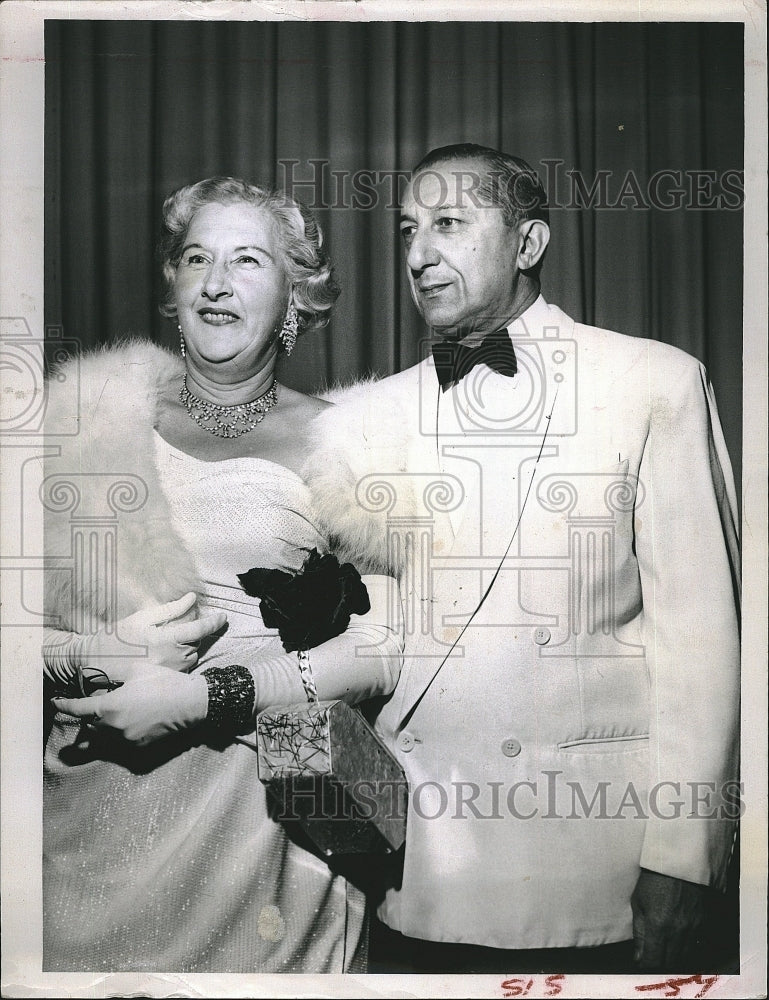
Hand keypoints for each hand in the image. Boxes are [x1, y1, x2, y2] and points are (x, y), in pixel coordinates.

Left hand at [52, 669, 208, 746]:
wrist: (190, 703)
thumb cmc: (162, 682)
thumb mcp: (135, 670)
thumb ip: (113, 678)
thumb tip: (100, 681)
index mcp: (109, 707)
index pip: (77, 709)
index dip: (63, 705)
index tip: (55, 703)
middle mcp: (113, 728)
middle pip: (88, 728)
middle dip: (87, 718)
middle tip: (95, 706)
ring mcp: (125, 740)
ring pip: (102, 738)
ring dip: (101, 729)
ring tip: (112, 716)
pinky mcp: (138, 748)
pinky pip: (120, 743)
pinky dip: (119, 735)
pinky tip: (131, 723)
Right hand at [84, 593, 226, 684]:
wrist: (97, 663)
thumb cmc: (118, 637)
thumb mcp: (142, 618)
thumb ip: (170, 609)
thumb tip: (191, 598)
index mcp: (166, 640)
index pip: (199, 630)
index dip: (213, 622)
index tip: (223, 617)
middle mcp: (172, 659)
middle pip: (195, 642)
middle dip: (191, 632)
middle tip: (173, 627)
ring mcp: (170, 672)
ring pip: (191, 654)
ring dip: (186, 645)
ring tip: (164, 641)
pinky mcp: (166, 681)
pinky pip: (182, 665)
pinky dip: (179, 656)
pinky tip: (162, 653)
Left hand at [631, 869, 707, 970]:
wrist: (679, 860)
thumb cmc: (653, 878)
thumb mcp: (639, 902)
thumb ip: (639, 932)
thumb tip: (638, 957)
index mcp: (658, 925)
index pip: (653, 961)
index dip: (646, 966)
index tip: (642, 963)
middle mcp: (678, 930)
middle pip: (670, 963)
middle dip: (659, 964)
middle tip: (653, 956)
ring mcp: (693, 927)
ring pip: (684, 956)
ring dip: (673, 956)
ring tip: (664, 947)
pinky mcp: (703, 922)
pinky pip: (695, 944)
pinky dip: (685, 946)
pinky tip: (677, 937)